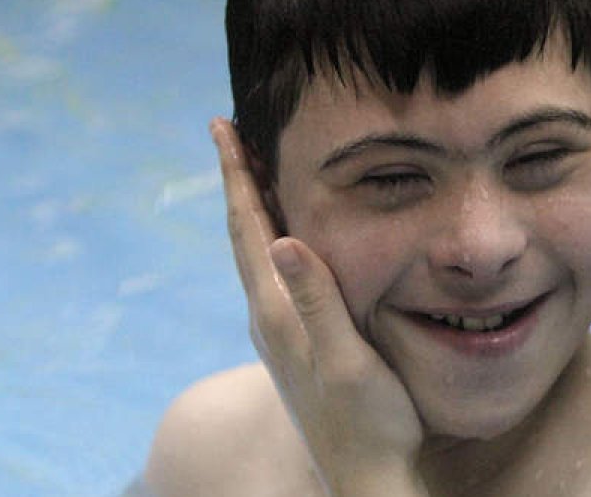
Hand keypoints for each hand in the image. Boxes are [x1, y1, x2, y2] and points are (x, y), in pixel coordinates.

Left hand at [211, 118, 427, 495]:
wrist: (367, 475)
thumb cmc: (369, 420)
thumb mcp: (346, 358)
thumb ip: (316, 301)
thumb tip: (281, 240)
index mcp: (276, 312)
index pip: (248, 229)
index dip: (236, 177)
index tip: (221, 128)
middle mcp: (268, 317)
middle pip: (244, 236)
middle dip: (237, 182)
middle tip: (231, 134)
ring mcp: (278, 332)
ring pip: (256, 255)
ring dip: (252, 208)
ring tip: (256, 171)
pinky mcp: (295, 343)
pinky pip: (273, 275)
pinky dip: (272, 239)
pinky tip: (287, 238)